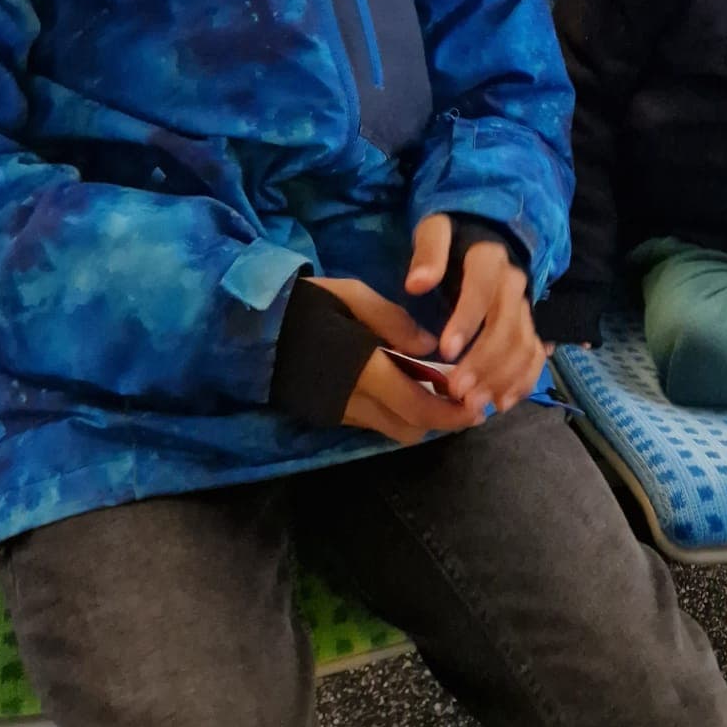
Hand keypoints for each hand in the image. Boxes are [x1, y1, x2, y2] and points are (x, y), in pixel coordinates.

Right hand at [307, 274, 482, 445]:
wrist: (250, 329)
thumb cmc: (303, 303)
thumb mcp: (351, 295)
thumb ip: (392, 321)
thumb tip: (429, 345)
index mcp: (362, 368)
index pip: (417, 406)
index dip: (451, 412)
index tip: (476, 406)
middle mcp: (353, 400)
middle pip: (409, 428)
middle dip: (440, 421)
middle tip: (464, 403)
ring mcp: (338, 412)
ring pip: (392, 431)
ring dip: (418, 420)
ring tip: (439, 398)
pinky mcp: (327, 415)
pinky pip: (372, 424)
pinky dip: (395, 415)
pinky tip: (405, 393)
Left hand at [405, 213, 544, 415]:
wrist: (487, 238)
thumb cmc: (453, 239)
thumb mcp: (436, 230)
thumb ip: (429, 251)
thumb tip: (417, 283)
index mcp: (490, 259)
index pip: (483, 290)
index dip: (467, 321)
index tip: (446, 351)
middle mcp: (514, 284)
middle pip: (507, 326)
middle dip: (483, 361)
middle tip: (456, 390)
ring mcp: (525, 308)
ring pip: (523, 346)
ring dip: (501, 378)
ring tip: (473, 404)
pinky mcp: (530, 328)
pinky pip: (535, 357)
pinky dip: (523, 382)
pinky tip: (501, 403)